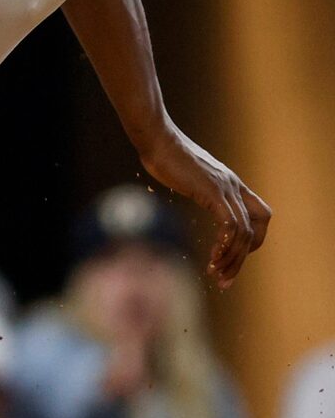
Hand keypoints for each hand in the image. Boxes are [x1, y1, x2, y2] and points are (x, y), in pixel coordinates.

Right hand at [137, 128, 270, 286]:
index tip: (231, 255)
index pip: (260, 214)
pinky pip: (230, 225)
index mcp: (230, 183)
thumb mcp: (187, 174)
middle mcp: (234, 186)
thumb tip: (184, 183)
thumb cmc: (163, 154)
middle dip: (244, 256)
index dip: (253, 238)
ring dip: (232, 258)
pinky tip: (212, 257)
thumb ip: (194, 182)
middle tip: (226, 278)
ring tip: (216, 273)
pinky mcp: (214, 192)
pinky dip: (225, 245)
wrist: (157, 140)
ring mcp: (226, 189)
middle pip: (258, 226)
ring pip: (244, 232)